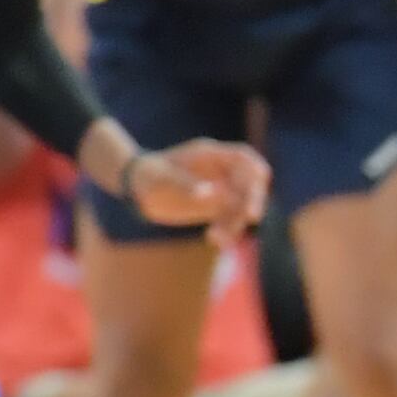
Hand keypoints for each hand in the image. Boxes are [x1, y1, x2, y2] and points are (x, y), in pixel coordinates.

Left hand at [126, 140, 271, 240]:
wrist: (137, 187)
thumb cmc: (147, 175)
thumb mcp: (161, 179)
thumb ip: (185, 184)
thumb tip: (210, 194)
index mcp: (210, 156)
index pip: (243, 157)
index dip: (255, 169)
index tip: (259, 184)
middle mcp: (220, 172)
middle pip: (249, 183)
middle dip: (253, 199)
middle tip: (250, 216)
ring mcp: (219, 189)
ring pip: (241, 205)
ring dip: (236, 222)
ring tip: (217, 238)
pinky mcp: (214, 207)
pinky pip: (229, 219)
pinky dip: (226, 230)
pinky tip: (214, 240)